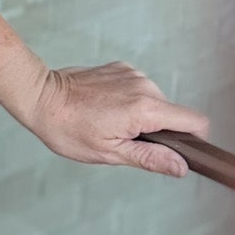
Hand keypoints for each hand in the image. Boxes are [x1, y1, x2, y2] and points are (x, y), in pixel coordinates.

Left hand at [21, 60, 210, 177]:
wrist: (39, 96)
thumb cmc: (66, 128)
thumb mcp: (109, 152)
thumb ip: (150, 159)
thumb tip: (181, 167)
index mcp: (145, 109)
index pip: (195, 121)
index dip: (194, 139)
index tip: (178, 150)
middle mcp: (144, 86)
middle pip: (173, 114)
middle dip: (157, 130)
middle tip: (123, 139)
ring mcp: (132, 74)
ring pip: (155, 102)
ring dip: (141, 116)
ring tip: (108, 123)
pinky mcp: (121, 68)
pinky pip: (138, 89)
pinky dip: (128, 101)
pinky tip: (104, 108)